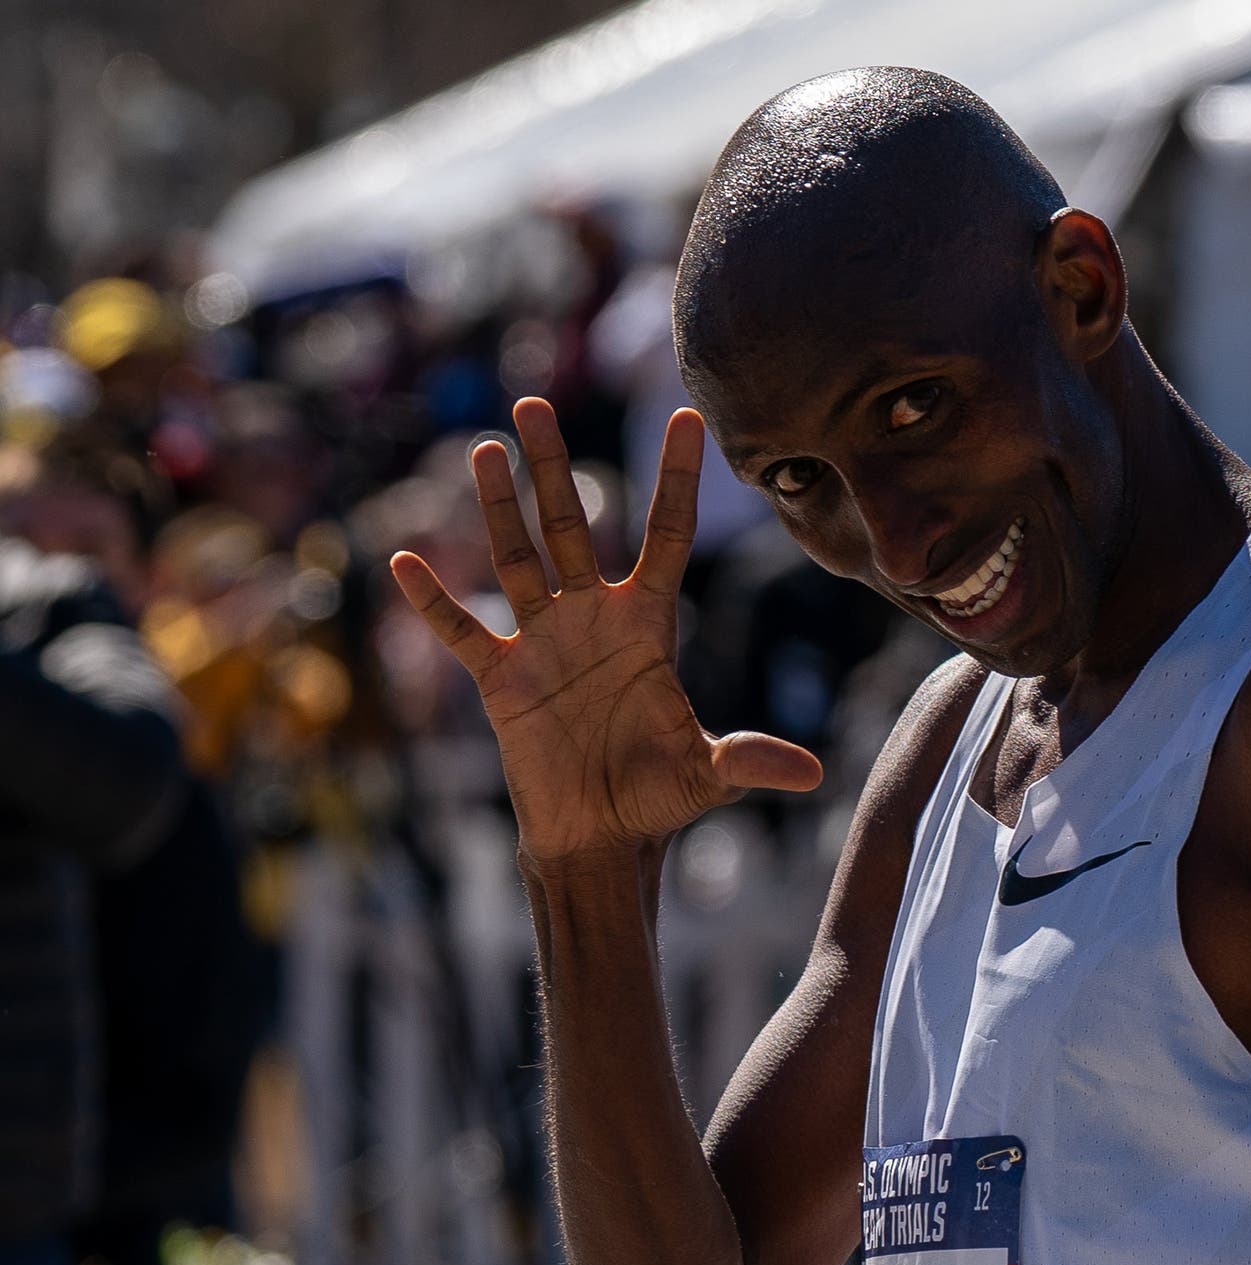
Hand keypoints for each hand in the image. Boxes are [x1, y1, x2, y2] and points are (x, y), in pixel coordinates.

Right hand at [390, 397, 820, 862]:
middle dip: (553, 467)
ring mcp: (545, 642)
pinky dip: (434, 601)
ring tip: (483, 448)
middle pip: (572, 527)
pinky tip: (404, 561)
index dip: (677, 478)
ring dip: (497, 508)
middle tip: (534, 403)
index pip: (667, 534)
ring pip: (517, 559)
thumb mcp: (707, 775)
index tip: (687, 417)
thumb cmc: (658, 798)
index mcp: (650, 625)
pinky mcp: (503, 679)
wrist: (602, 839)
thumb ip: (749, 761)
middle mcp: (595, 619)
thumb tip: (811, 774)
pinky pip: (464, 631)